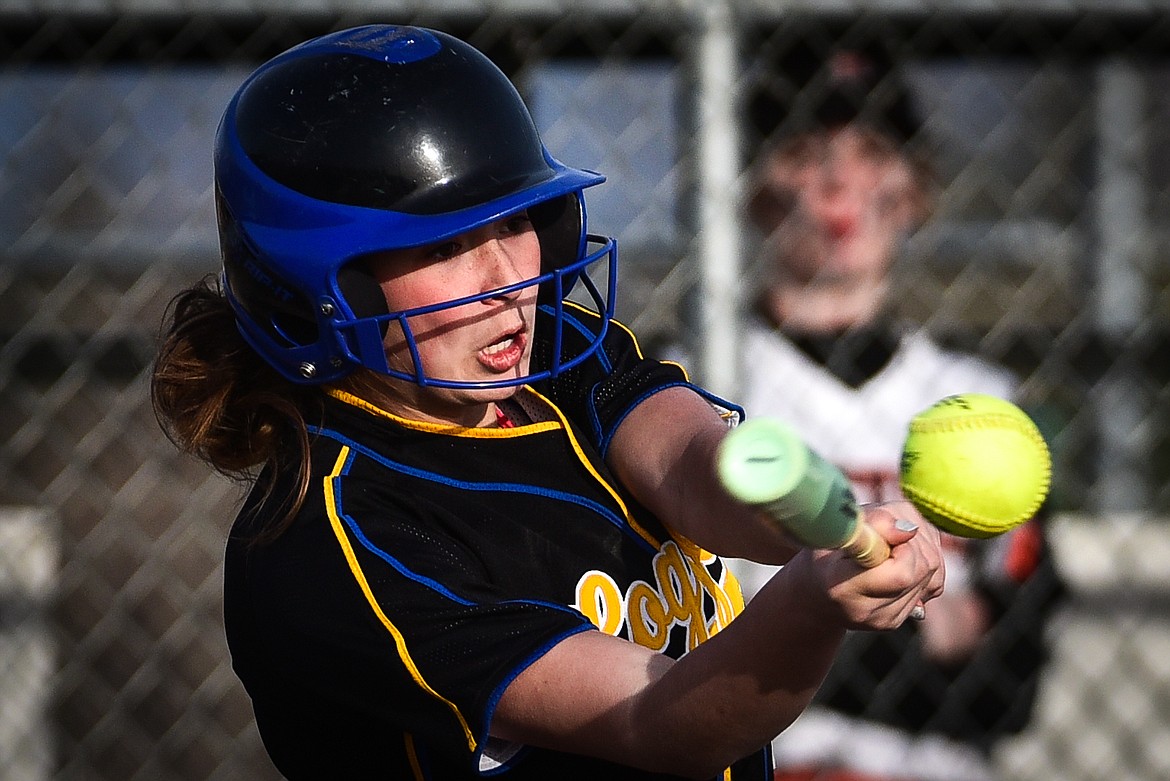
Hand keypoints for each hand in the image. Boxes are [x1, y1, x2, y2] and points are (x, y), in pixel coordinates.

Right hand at [793, 500, 944, 631]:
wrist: (813, 593)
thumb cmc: (822, 552)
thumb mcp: (836, 529)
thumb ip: (873, 524)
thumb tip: (909, 529)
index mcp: (843, 586)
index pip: (901, 574)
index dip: (906, 544)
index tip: (891, 527)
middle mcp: (867, 611)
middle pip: (922, 570)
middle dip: (915, 541)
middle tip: (891, 530)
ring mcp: (885, 619)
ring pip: (933, 573)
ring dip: (923, 547)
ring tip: (895, 539)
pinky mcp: (899, 619)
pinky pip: (934, 583)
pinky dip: (927, 561)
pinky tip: (904, 554)